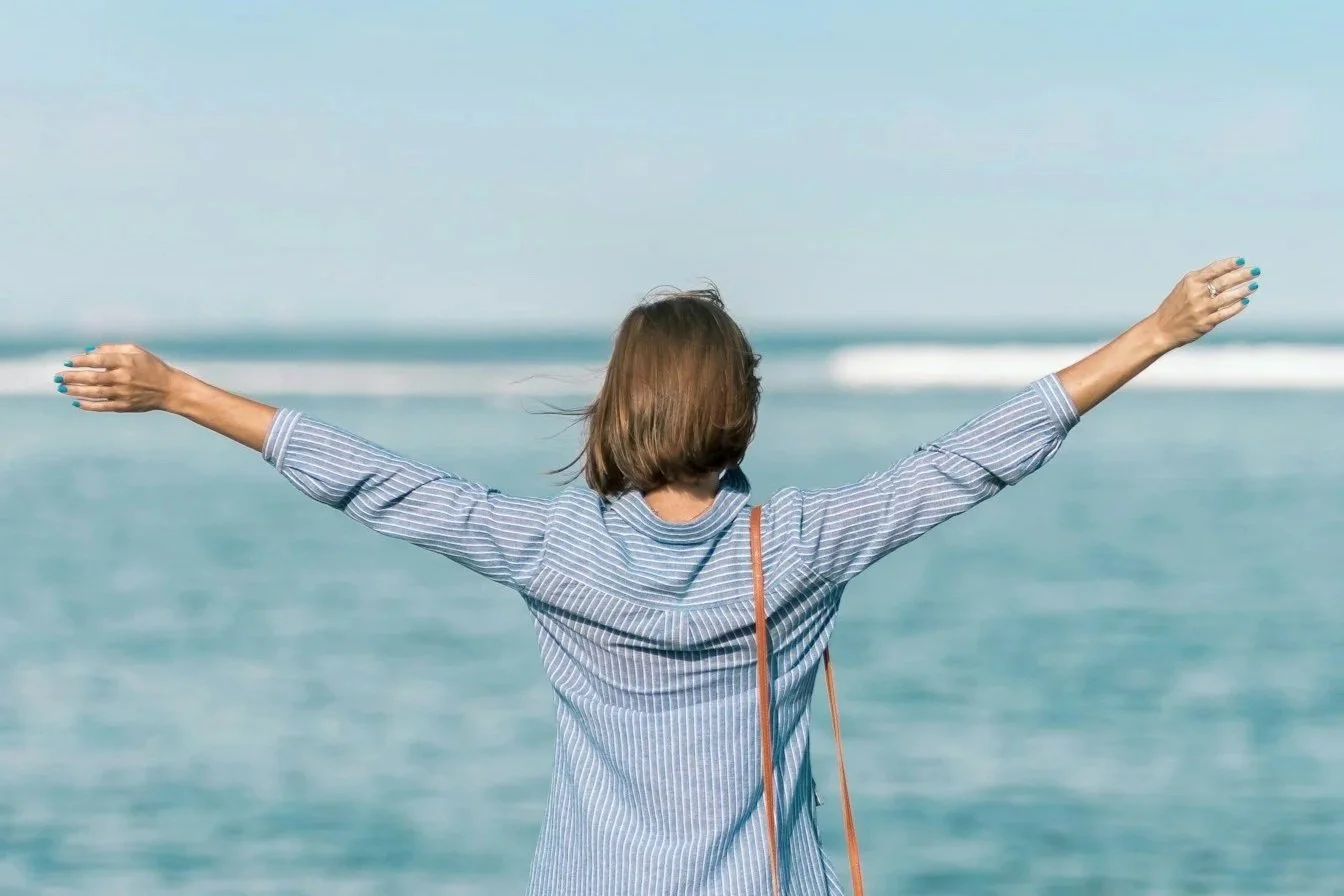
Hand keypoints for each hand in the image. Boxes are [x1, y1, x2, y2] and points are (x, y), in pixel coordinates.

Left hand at [54, 343, 182, 412]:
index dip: (81, 361)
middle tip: (58, 377)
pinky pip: (102, 406)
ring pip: (94, 393)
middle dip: (72, 377)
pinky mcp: (124, 406)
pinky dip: (88, 405)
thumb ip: (112, 348)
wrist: (169, 389)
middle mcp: (123, 378)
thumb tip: (88, 351)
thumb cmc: (150, 366)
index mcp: (126, 362)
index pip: (98, 360)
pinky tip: (76, 402)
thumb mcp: (136, 351)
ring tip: (62, 389)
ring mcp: (123, 393)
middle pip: (92, 378)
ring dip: (76, 391)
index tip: (68, 361)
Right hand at [1148, 256, 1260, 350]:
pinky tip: (1245, 301)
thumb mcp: (1184, 287)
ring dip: (1243, 290)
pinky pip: (1226, 313)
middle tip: (1255, 270)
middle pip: (1224, 282)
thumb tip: (1227, 270)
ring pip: (1228, 297)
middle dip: (1242, 275)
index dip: (1229, 264)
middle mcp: (1197, 294)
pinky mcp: (1206, 323)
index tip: (1242, 260)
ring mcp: (1202, 309)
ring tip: (1254, 285)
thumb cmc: (1175, 306)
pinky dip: (1237, 307)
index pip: (1214, 269)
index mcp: (1191, 282)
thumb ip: (1202, 279)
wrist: (1162, 329)